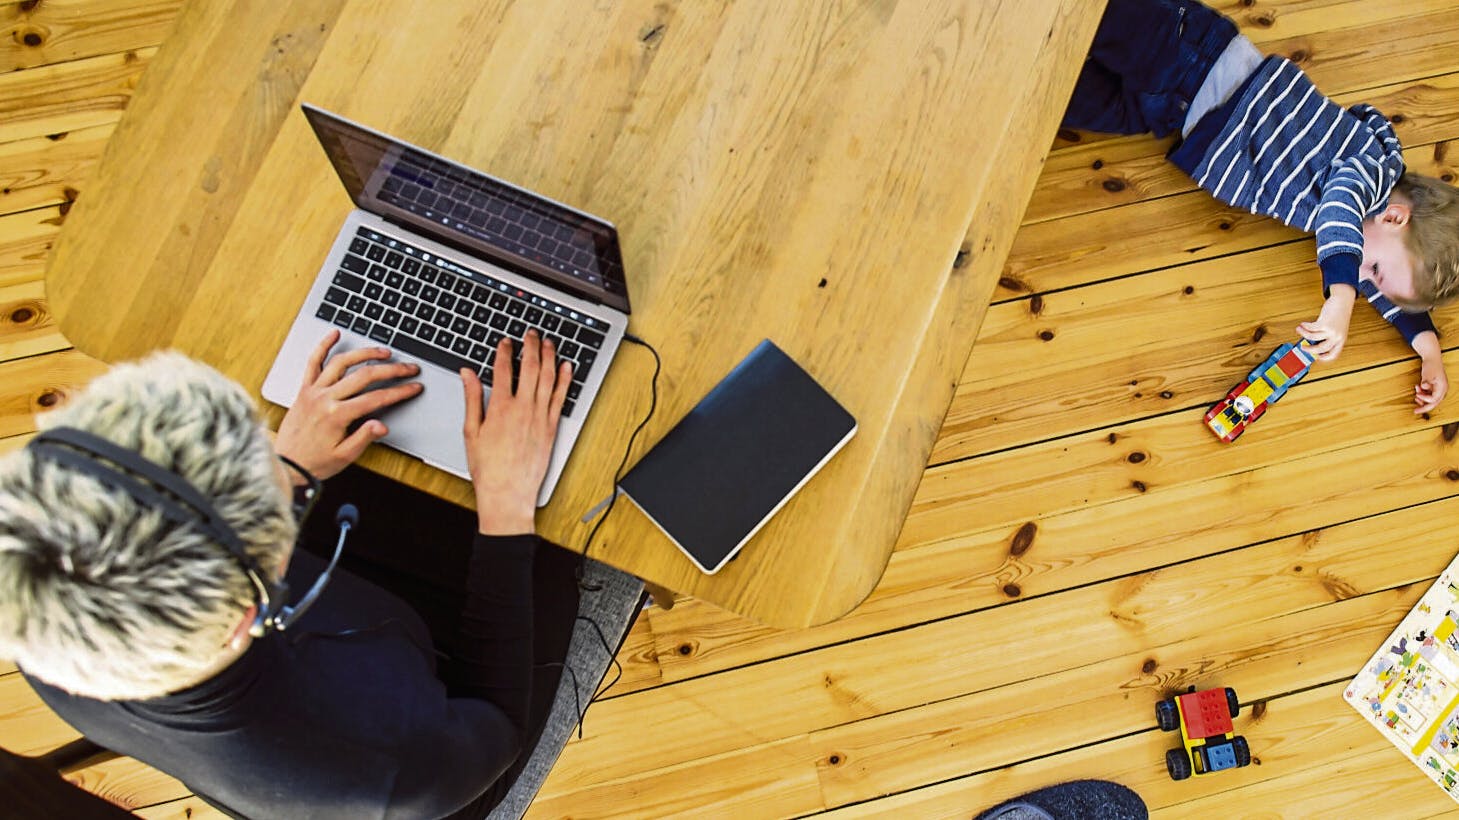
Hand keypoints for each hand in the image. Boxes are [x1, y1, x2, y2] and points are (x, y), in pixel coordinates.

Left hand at [275, 330, 422, 479]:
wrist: (286, 465)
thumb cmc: (315, 463)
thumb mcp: (345, 456)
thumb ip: (364, 438)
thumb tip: (382, 425)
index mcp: (337, 415)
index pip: (376, 398)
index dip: (400, 391)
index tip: (414, 387)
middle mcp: (325, 398)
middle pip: (364, 376)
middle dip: (392, 370)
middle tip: (409, 367)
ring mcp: (313, 391)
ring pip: (342, 362)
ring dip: (365, 353)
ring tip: (383, 351)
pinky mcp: (303, 389)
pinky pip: (312, 362)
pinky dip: (323, 346)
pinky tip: (334, 334)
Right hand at [461, 331, 571, 534]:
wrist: (508, 493)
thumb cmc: (488, 467)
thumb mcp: (471, 431)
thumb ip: (472, 398)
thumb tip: (467, 374)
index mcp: (500, 407)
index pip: (503, 369)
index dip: (505, 351)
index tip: (505, 342)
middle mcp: (523, 408)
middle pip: (529, 368)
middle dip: (530, 346)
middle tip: (530, 334)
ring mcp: (540, 417)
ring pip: (548, 378)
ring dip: (549, 357)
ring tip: (549, 342)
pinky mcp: (552, 427)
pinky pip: (561, 397)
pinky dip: (565, 379)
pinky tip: (567, 367)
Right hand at [1296, 289, 1354, 361]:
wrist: (1343, 302)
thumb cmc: (1339, 315)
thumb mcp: (1336, 329)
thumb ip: (1327, 336)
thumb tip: (1311, 342)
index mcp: (1341, 340)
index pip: (1333, 354)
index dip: (1324, 358)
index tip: (1316, 357)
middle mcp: (1337, 337)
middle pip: (1320, 348)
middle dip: (1309, 349)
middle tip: (1302, 347)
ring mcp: (1332, 331)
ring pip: (1312, 337)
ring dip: (1303, 334)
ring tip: (1299, 329)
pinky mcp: (1325, 323)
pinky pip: (1311, 328)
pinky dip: (1304, 326)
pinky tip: (1303, 324)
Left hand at [1416, 355, 1448, 414]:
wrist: (1432, 359)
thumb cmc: (1431, 366)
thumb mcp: (1427, 374)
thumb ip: (1426, 382)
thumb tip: (1424, 387)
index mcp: (1442, 387)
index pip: (1434, 399)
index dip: (1425, 399)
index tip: (1417, 394)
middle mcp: (1442, 390)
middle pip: (1433, 403)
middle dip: (1424, 407)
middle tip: (1415, 411)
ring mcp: (1438, 389)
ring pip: (1430, 400)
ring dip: (1422, 398)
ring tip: (1416, 393)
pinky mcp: (1434, 387)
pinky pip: (1428, 395)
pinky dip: (1422, 394)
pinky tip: (1417, 388)